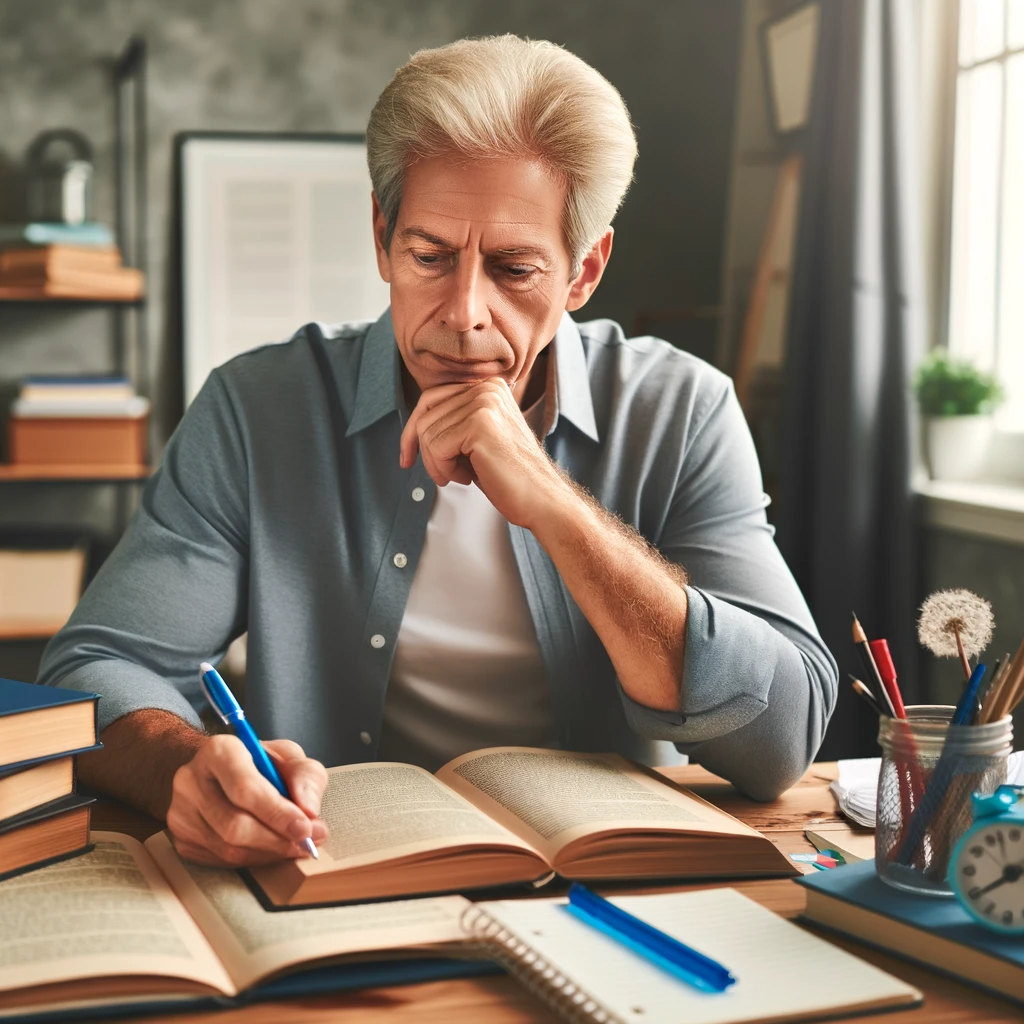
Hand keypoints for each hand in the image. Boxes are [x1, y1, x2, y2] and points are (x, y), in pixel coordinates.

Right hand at [166, 736, 328, 866]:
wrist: (217, 772)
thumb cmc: (257, 763)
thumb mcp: (288, 756)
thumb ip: (305, 776)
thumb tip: (309, 811)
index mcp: (219, 751)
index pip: (245, 788)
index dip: (277, 812)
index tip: (305, 828)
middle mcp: (191, 781)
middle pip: (235, 825)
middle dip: (277, 839)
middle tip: (308, 842)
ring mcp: (181, 813)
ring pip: (229, 849)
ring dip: (269, 853)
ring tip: (295, 846)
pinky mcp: (181, 839)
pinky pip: (221, 861)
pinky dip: (253, 859)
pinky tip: (269, 848)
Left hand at [399, 378, 569, 527]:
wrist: (541, 500)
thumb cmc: (509, 475)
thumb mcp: (477, 441)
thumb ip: (453, 423)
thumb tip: (414, 425)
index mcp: (489, 387)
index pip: (432, 398)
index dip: (413, 430)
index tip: (407, 456)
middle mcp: (487, 388)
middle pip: (425, 412)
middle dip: (421, 449)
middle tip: (437, 474)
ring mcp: (484, 403)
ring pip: (427, 432)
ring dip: (436, 463)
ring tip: (459, 476)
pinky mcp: (480, 424)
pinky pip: (436, 446)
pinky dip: (442, 468)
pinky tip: (466, 478)